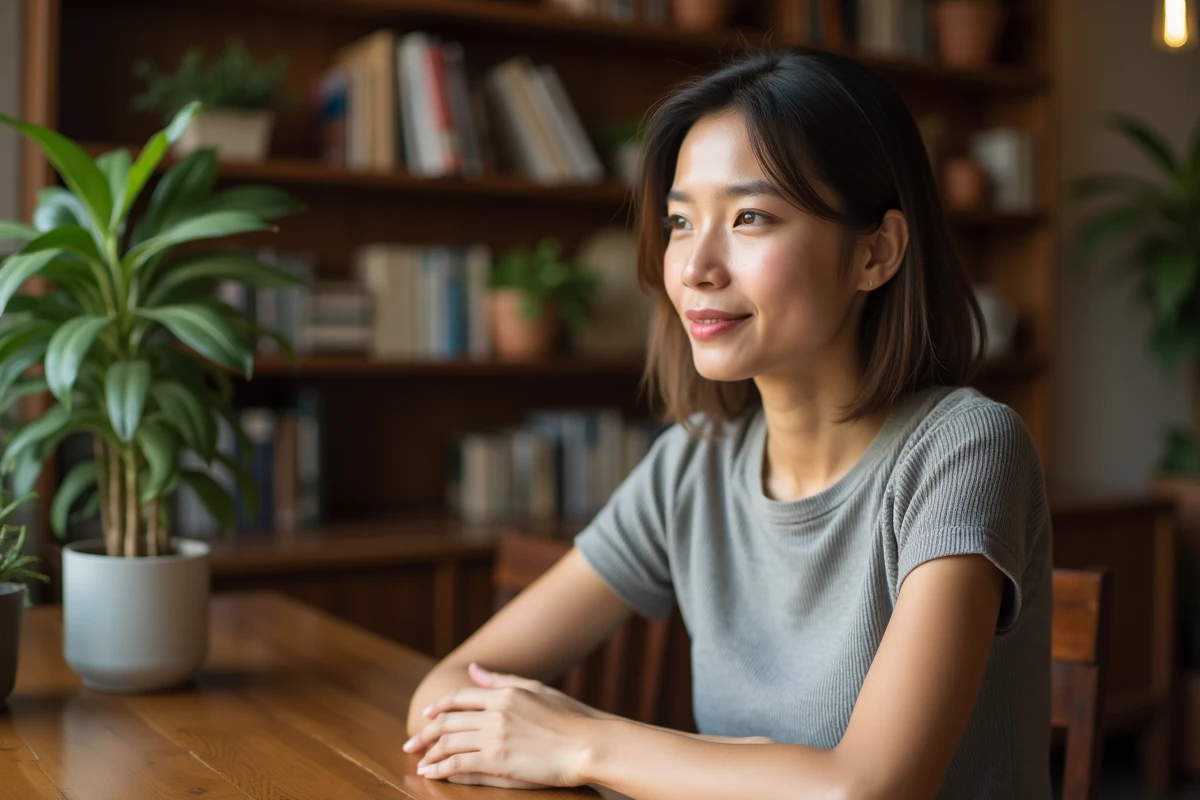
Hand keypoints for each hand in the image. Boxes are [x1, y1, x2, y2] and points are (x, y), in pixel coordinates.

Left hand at [402, 662, 597, 786]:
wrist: (588, 743)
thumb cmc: (571, 718)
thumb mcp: (536, 690)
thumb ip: (501, 681)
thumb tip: (475, 669)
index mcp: (505, 693)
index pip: (460, 697)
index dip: (438, 706)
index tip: (425, 714)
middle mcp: (496, 712)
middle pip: (448, 721)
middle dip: (425, 732)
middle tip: (411, 743)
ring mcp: (495, 736)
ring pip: (449, 743)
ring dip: (429, 752)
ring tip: (418, 760)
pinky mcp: (498, 761)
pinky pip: (459, 764)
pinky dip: (440, 769)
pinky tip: (431, 774)